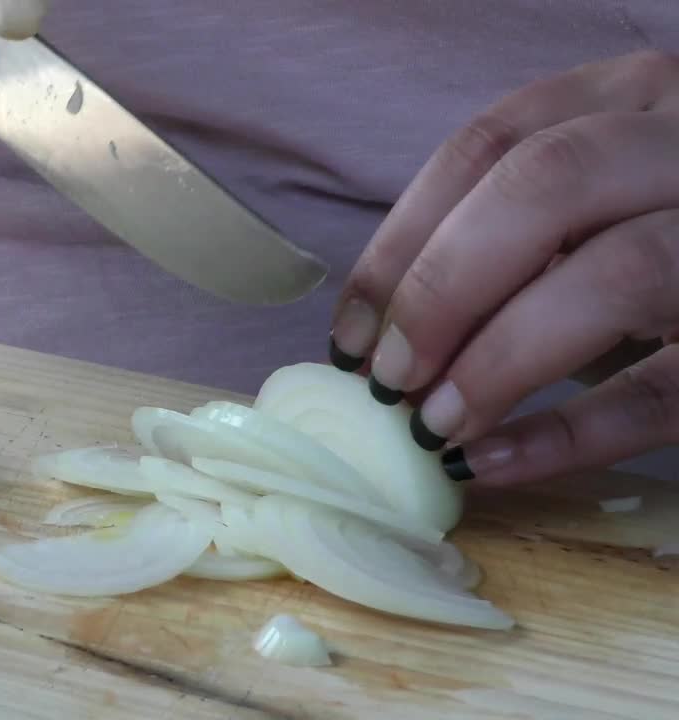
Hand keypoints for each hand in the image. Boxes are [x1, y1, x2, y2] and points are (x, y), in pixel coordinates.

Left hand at [328, 50, 678, 487]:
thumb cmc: (665, 243)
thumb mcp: (593, 210)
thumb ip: (506, 239)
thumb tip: (378, 335)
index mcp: (629, 97)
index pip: (485, 148)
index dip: (399, 244)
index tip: (348, 334)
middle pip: (543, 188)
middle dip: (442, 290)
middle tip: (387, 380)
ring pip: (616, 273)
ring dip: (499, 359)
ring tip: (431, 425)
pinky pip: (668, 385)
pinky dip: (571, 433)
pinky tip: (490, 462)